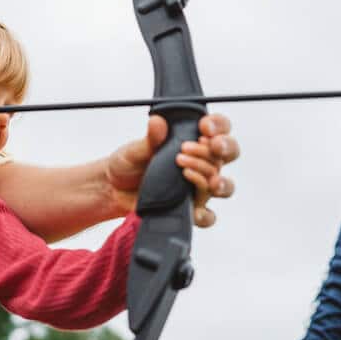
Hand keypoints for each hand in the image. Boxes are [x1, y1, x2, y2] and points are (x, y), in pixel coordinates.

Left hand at [104, 113, 238, 226]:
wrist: (112, 190)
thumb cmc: (127, 165)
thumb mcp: (134, 149)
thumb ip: (150, 139)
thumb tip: (157, 123)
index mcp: (190, 141)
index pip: (217, 128)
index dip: (218, 125)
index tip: (204, 127)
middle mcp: (200, 163)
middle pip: (228, 154)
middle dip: (225, 147)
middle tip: (209, 145)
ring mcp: (197, 187)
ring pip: (223, 184)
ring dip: (217, 178)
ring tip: (193, 174)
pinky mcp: (190, 209)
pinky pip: (208, 216)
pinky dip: (205, 214)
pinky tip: (194, 210)